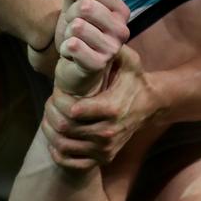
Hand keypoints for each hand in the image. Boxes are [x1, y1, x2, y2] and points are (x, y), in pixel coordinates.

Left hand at [42, 44, 157, 168]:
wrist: (150, 105)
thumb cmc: (135, 79)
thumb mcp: (129, 60)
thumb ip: (113, 49)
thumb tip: (98, 37)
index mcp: (111, 109)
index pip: (73, 111)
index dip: (59, 100)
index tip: (57, 90)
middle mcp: (108, 133)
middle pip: (66, 128)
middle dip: (52, 113)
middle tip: (50, 101)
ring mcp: (105, 149)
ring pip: (64, 146)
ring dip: (51, 131)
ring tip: (51, 115)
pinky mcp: (103, 159)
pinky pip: (71, 163)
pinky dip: (57, 151)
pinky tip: (56, 137)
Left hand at [54, 0, 130, 96]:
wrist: (74, 66)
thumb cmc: (79, 31)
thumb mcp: (74, 6)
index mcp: (121, 11)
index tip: (80, 11)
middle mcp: (122, 30)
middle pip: (86, 6)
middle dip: (71, 16)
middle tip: (74, 28)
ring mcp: (112, 48)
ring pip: (77, 26)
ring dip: (68, 34)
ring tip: (74, 41)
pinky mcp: (98, 64)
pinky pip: (73, 45)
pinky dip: (65, 47)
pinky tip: (71, 53)